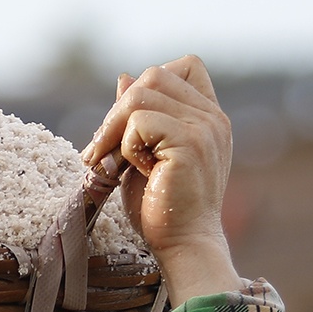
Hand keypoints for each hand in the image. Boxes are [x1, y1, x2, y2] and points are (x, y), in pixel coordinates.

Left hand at [82, 56, 242, 302]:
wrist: (183, 245)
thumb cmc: (163, 209)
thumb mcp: (144, 154)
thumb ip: (139, 117)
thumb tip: (124, 78)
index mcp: (209, 117)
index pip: (187, 66)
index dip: (151, 83)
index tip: (128, 124)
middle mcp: (213, 118)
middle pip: (154, 76)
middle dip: (117, 110)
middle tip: (100, 150)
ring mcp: (204, 128)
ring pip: (140, 95)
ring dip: (112, 129)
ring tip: (108, 163)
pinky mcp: (190, 143)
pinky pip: (140, 122)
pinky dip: (124, 146)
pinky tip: (132, 172)